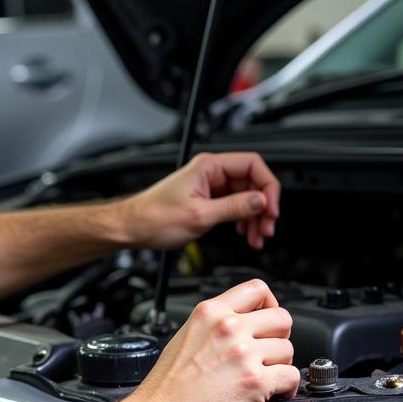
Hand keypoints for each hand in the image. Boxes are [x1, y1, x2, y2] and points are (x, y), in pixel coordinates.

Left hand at [122, 151, 280, 250]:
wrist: (132, 227)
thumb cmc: (154, 218)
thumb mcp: (199, 216)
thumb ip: (233, 208)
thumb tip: (260, 202)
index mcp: (209, 166)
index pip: (253, 164)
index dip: (268, 186)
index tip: (271, 208)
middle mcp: (211, 172)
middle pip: (252, 182)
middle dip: (263, 206)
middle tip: (266, 228)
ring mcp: (210, 186)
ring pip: (246, 196)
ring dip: (255, 217)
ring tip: (257, 236)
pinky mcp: (207, 199)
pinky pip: (234, 206)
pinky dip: (243, 220)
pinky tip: (245, 233)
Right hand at [126, 279, 299, 401]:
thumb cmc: (165, 391)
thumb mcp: (183, 340)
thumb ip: (212, 328)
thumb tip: (239, 329)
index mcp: (209, 313)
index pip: (257, 290)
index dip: (269, 306)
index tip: (267, 322)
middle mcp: (228, 328)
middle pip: (281, 318)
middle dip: (280, 337)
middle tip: (269, 354)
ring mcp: (243, 354)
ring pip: (288, 349)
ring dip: (281, 365)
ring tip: (266, 378)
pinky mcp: (255, 382)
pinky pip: (291, 376)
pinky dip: (287, 387)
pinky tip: (274, 393)